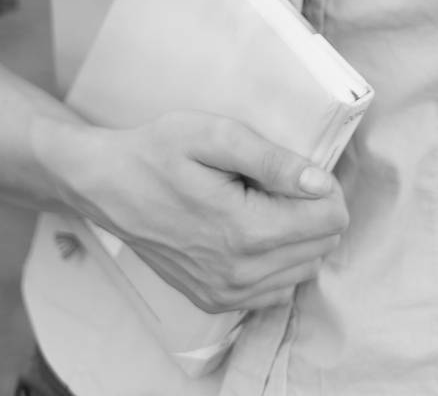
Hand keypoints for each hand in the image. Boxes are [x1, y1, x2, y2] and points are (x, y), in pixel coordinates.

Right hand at [41, 110, 349, 312]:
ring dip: (298, 237)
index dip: (325, 188)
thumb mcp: (215, 136)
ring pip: (304, 271)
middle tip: (277, 181)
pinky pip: (276, 290)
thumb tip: (320, 183)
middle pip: (322, 247)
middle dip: (313, 211)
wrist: (108, 185)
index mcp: (244, 230)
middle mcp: (240, 273)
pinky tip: (253, 230)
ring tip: (261, 203)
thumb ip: (272, 160)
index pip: (329, 221)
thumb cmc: (159, 152)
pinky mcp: (216, 300)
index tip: (299, 169)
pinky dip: (278, 261)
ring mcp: (226, 293)